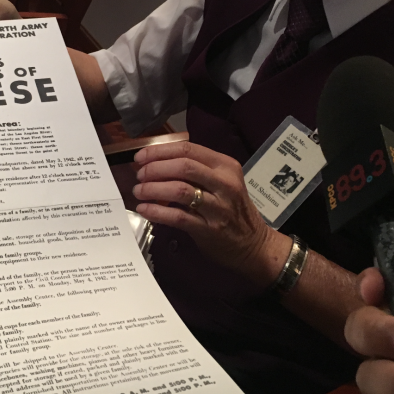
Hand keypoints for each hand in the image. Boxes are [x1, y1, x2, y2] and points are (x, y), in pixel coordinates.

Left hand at [132, 141, 284, 285]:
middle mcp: (224, 183)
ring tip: (139, 191)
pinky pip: (178, 217)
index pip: (188, 149)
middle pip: (183, 167)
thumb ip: (196, 171)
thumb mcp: (222, 181)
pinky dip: (157, 212)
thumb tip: (156, 163)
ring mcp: (218, 207)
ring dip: (153, 189)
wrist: (254, 244)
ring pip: (180, 190)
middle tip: (139, 175)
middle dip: (155, 168)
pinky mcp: (210, 230)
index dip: (160, 151)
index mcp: (225, 166)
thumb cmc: (232, 209)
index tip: (140, 157)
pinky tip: (144, 210)